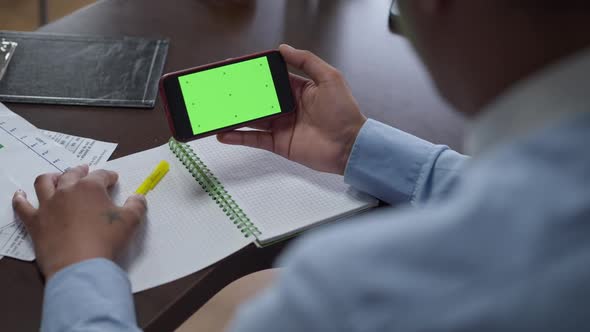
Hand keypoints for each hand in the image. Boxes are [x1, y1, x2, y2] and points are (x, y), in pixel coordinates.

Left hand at [12, 165, 146, 278]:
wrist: (80, 265)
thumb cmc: (106, 241)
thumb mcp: (131, 221)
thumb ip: (136, 205)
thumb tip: (138, 197)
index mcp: (90, 188)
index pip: (101, 175)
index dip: (109, 176)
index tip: (113, 179)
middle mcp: (66, 191)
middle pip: (71, 174)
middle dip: (80, 171)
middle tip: (85, 171)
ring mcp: (48, 205)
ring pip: (44, 183)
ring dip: (51, 177)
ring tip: (56, 177)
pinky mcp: (35, 222)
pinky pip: (23, 206)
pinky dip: (20, 199)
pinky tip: (20, 195)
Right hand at [217, 44, 366, 174]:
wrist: (349, 145)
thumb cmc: (344, 112)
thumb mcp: (329, 78)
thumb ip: (306, 61)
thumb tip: (283, 48)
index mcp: (298, 90)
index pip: (271, 79)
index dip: (255, 74)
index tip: (237, 67)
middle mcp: (287, 107)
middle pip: (258, 98)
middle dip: (239, 93)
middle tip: (220, 87)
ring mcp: (281, 126)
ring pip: (252, 118)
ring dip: (234, 114)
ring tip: (216, 109)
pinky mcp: (279, 144)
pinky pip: (254, 139)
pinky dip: (238, 137)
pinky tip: (222, 133)